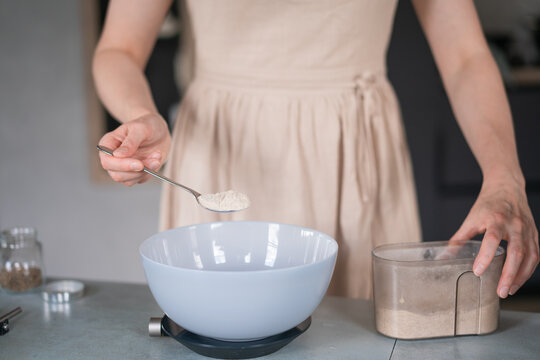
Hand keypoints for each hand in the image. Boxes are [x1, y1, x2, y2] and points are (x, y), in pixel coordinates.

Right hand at [98, 113, 170, 185]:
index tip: (139, 164)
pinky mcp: (136, 173)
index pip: (107, 162)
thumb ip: (130, 142)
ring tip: (157, 157)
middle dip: (137, 171)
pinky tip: (156, 160)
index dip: (122, 166)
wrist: (159, 131)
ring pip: (129, 181)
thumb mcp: (140, 128)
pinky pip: (140, 180)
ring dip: (146, 172)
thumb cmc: (147, 125)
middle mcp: (113, 158)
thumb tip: (118, 155)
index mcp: (108, 145)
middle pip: (117, 175)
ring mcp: (124, 167)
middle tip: (154, 160)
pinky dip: (151, 172)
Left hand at [450, 178, 538, 297]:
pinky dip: (529, 270)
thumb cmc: (488, 204)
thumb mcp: (471, 219)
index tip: (477, 271)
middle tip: (500, 292)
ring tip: (509, 290)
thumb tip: (445, 256)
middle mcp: (514, 225)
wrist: (507, 188)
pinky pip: (536, 255)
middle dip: (508, 275)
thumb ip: (459, 239)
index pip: (492, 240)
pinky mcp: (534, 234)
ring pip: (530, 257)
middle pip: (516, 252)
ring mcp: (527, 230)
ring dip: (520, 276)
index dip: (485, 256)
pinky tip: (519, 280)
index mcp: (495, 219)